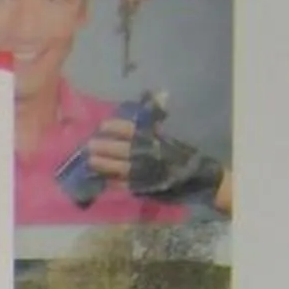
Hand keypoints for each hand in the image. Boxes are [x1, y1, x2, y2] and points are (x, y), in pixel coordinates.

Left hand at [87, 111, 227, 208]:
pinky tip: (102, 178)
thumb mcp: (171, 135)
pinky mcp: (145, 188)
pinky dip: (112, 182)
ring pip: (119, 168)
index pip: (131, 130)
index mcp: (156, 139)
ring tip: (90, 161)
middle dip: (104, 147)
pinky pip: (124, 185)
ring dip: (103, 164)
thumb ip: (156, 122)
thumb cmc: (183, 154)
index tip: (102, 126)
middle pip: (121, 149)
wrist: (199, 179)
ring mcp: (146, 173)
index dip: (115, 127)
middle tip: (89, 145)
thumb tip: (152, 100)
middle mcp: (149, 155)